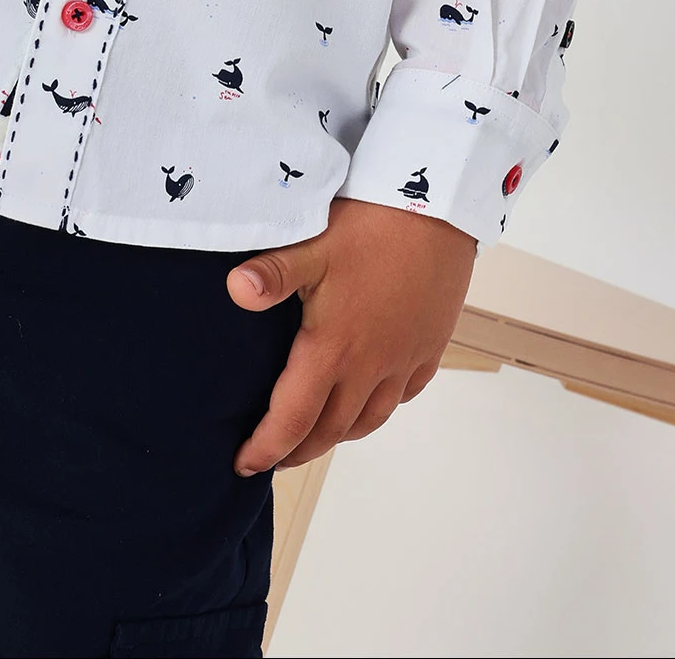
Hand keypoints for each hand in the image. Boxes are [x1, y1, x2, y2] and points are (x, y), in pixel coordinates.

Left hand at [225, 195, 476, 473]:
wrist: (440, 209)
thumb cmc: (373, 225)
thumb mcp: (314, 243)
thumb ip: (274, 273)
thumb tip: (235, 289)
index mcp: (334, 348)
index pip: (295, 418)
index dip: (268, 448)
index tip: (245, 466)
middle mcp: (371, 366)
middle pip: (331, 430)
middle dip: (299, 450)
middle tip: (274, 456)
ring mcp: (404, 359)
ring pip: (370, 419)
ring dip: (338, 435)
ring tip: (317, 435)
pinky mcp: (429, 347)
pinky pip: (403, 394)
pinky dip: (380, 407)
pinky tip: (370, 397)